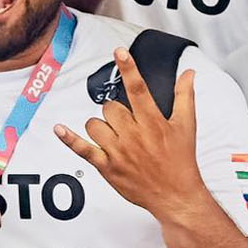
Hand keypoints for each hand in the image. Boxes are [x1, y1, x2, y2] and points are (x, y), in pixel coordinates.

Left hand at [54, 47, 208, 221]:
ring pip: (96, 124)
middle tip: (127, 123)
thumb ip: (185, 97)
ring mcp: (118, 151)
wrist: (175, 195)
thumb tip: (188, 74)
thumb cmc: (181, 161)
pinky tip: (59, 129)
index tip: (120, 52)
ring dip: (101, 126)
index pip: (138, 89)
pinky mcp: (107, 166)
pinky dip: (69, 139)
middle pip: (111, 107)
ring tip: (115, 135)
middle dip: (116, 112)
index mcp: (153, 122)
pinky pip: (82, 149)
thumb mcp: (187, 126)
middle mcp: (134, 135)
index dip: (129, 69)